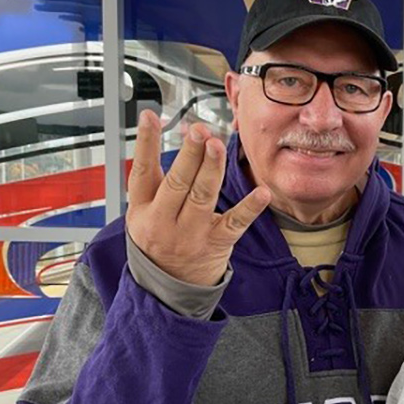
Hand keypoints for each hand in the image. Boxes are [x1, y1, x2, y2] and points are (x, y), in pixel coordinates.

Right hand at [126, 110, 271, 285]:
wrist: (168, 287)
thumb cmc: (159, 238)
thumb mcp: (143, 212)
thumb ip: (157, 177)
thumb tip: (181, 132)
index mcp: (143, 209)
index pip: (142, 171)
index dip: (145, 143)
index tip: (151, 116)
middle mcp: (165, 220)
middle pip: (177, 182)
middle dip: (189, 154)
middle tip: (199, 131)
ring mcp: (191, 233)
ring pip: (202, 197)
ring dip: (212, 170)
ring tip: (217, 145)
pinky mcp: (216, 243)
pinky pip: (235, 223)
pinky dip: (250, 208)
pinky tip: (262, 193)